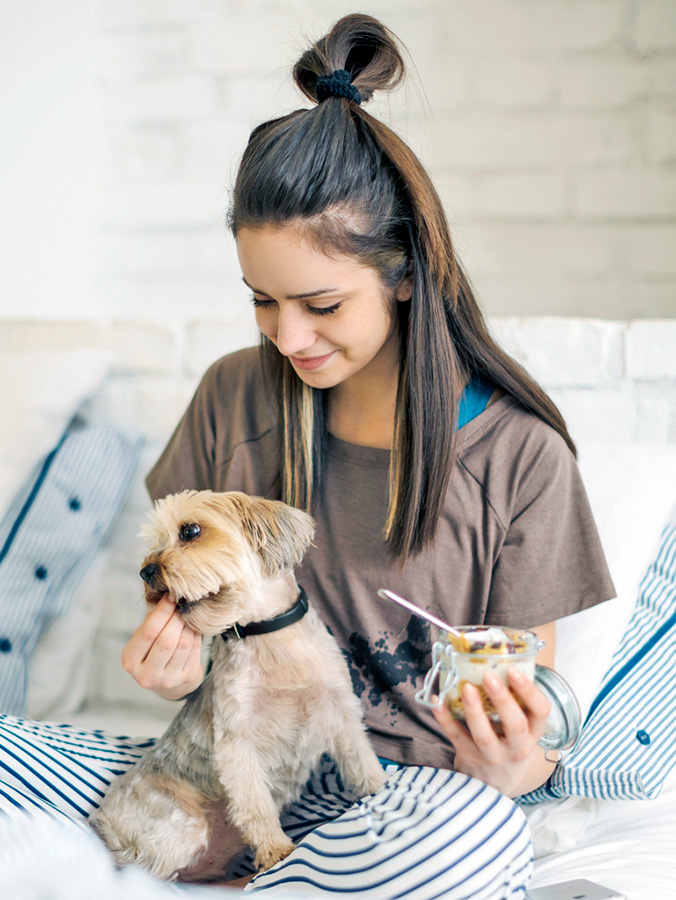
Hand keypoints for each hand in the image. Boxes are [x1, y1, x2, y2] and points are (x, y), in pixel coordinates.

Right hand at [121, 595, 203, 700]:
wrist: (169, 682)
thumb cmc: (152, 653)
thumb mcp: (142, 640)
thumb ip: (151, 622)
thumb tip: (170, 596)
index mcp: (130, 660)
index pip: (148, 632)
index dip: (162, 611)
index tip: (171, 595)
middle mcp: (147, 674)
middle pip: (167, 640)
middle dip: (177, 617)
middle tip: (182, 603)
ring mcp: (168, 680)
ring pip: (184, 644)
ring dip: (188, 624)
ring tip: (187, 613)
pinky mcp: (187, 678)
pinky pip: (195, 649)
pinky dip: (196, 633)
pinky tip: (193, 626)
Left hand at [433, 666, 552, 796]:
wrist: (493, 783)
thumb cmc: (506, 742)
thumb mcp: (520, 727)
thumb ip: (514, 700)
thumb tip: (494, 657)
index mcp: (532, 732)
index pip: (541, 711)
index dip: (529, 691)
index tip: (513, 670)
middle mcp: (517, 747)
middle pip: (516, 725)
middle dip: (503, 699)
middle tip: (488, 675)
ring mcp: (492, 756)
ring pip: (485, 736)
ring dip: (474, 710)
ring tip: (466, 687)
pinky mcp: (469, 758)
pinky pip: (456, 737)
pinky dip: (444, 718)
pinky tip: (436, 700)